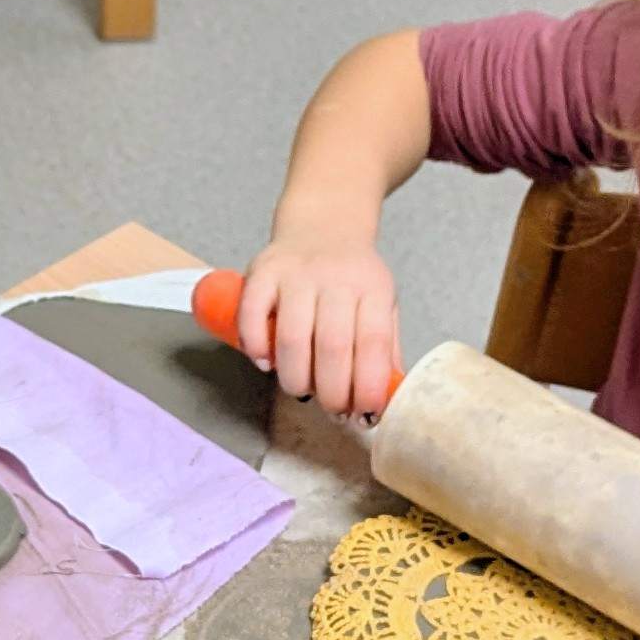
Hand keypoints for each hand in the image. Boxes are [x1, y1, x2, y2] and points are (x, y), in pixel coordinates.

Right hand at [236, 234, 402, 418]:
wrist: (322, 225)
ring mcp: (295, 274)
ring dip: (295, 378)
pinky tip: (265, 363)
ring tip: (301, 390)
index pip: (374, 342)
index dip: (368, 385)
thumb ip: (386, 347)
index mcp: (372, 288)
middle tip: (332, 410)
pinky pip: (251, 314)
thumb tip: (388, 398)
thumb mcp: (383, 302)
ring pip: (292, 337)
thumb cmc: (353, 275)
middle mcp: (335, 278)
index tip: (365, 414)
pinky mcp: (262, 272)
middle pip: (332, 346)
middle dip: (332, 392)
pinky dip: (255, 346)